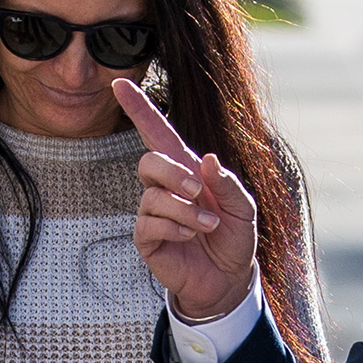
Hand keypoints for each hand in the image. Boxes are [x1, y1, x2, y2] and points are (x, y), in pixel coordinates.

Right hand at [116, 78, 258, 322]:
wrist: (229, 279)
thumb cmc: (235, 238)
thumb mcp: (243, 208)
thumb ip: (227, 183)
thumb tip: (206, 159)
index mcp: (188, 170)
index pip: (158, 132)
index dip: (139, 108)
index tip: (119, 84)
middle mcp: (166, 187)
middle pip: (149, 160)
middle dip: (173, 173)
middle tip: (198, 192)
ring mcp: (153, 212)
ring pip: (151, 194)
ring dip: (184, 208)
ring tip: (207, 224)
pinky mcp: (148, 238)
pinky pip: (149, 222)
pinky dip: (175, 226)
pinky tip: (190, 235)